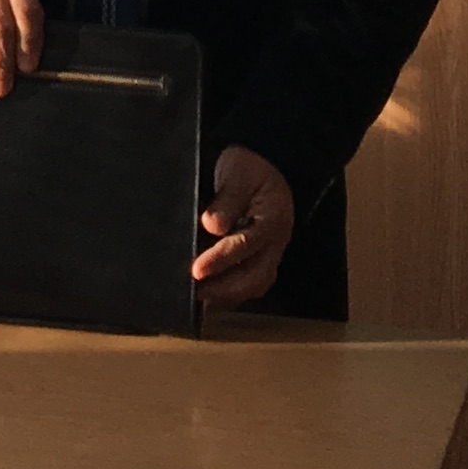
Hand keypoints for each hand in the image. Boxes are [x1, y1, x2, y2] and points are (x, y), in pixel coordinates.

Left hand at [193, 144, 293, 309]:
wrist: (266, 165)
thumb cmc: (249, 168)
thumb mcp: (238, 171)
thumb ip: (227, 198)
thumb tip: (211, 224)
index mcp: (273, 217)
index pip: (246, 243)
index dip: (220, 259)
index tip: (197, 269)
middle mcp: (275, 242)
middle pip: (254, 276)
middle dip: (222, 289)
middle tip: (192, 294)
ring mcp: (270, 255)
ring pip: (253, 286)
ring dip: (225, 298)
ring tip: (196, 303)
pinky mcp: (260, 262)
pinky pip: (248, 286)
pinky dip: (227, 297)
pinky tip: (206, 301)